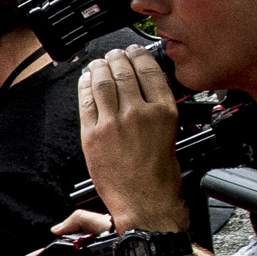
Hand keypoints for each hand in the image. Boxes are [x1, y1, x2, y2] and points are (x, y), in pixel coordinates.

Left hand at [76, 47, 187, 229]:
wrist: (147, 204)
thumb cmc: (162, 177)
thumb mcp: (172, 135)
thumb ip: (156, 111)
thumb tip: (142, 94)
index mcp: (164, 112)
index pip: (149, 72)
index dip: (139, 56)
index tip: (134, 51)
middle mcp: (139, 113)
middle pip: (124, 73)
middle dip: (116, 59)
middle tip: (113, 54)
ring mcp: (114, 123)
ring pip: (103, 83)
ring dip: (99, 68)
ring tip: (98, 63)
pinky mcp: (94, 135)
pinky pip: (86, 102)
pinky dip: (85, 87)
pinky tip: (86, 80)